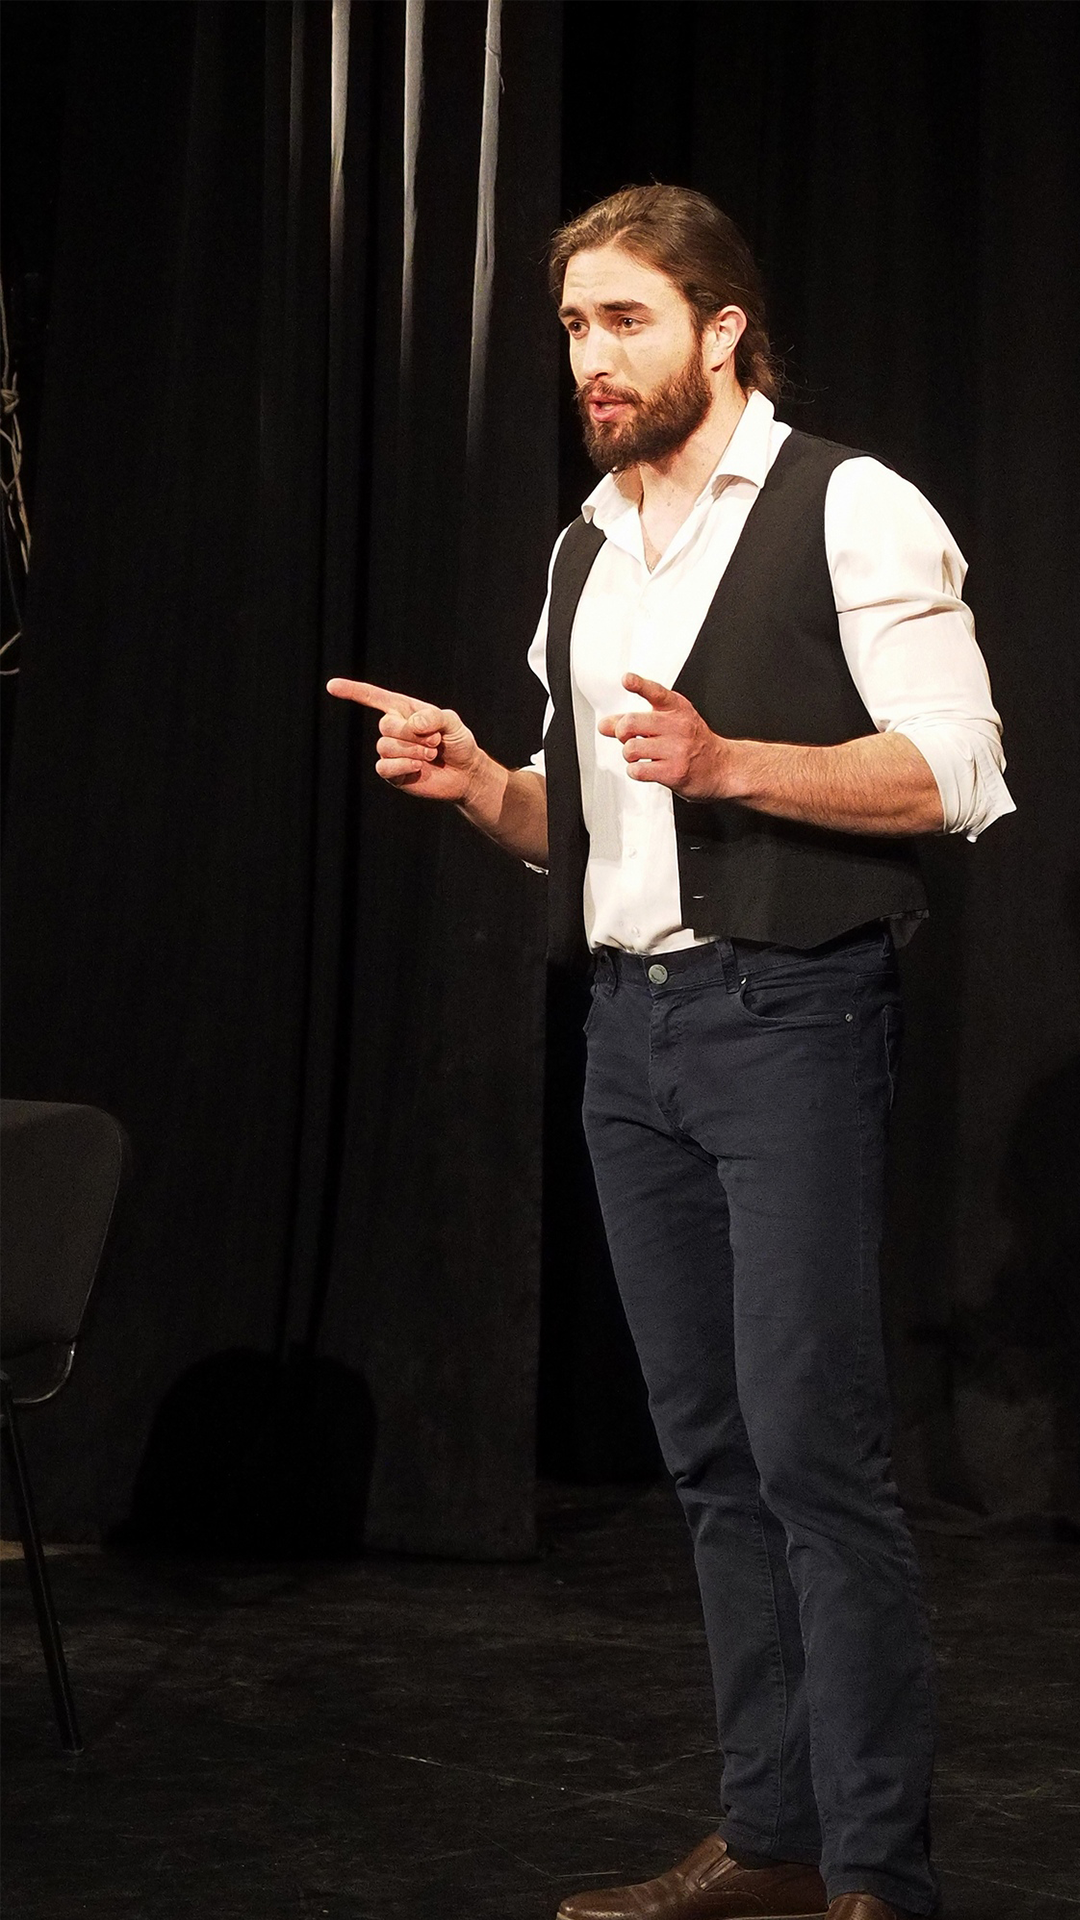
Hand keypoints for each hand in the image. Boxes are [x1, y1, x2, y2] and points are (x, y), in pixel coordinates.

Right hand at [326, 678, 481, 802]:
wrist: (465, 773)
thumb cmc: (458, 743)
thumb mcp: (451, 722)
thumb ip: (433, 717)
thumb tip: (411, 724)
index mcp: (403, 710)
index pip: (374, 697)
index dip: (352, 690)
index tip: (331, 685)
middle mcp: (393, 729)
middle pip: (385, 725)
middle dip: (412, 734)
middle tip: (435, 741)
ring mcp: (391, 752)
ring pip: (385, 746)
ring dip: (413, 750)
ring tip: (431, 754)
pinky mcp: (393, 773)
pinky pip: (384, 767)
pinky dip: (403, 764)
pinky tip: (419, 766)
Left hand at [599, 673, 731, 801]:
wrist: (722, 767)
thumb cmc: (693, 743)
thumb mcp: (670, 723)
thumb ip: (636, 722)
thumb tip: (605, 725)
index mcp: (677, 708)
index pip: (656, 693)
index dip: (639, 685)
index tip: (627, 680)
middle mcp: (678, 726)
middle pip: (631, 723)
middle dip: (621, 732)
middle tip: (628, 737)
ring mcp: (677, 750)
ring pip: (631, 748)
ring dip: (629, 754)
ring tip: (641, 756)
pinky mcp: (674, 772)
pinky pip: (638, 770)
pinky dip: (635, 771)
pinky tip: (646, 768)